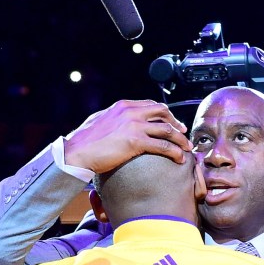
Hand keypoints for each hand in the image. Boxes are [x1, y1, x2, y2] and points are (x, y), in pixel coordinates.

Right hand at [64, 100, 191, 172]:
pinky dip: (175, 152)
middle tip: (183, 134)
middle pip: (163, 112)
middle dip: (176, 123)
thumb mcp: (100, 121)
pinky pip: (163, 145)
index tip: (172, 123)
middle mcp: (131, 112)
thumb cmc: (84, 141)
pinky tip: (179, 159)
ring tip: (187, 149)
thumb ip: (114, 119)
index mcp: (123, 106)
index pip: (151, 105)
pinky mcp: (136, 141)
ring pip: (167, 129)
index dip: (165, 114)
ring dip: (180, 140)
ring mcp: (134, 126)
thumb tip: (119, 124)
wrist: (77, 153)